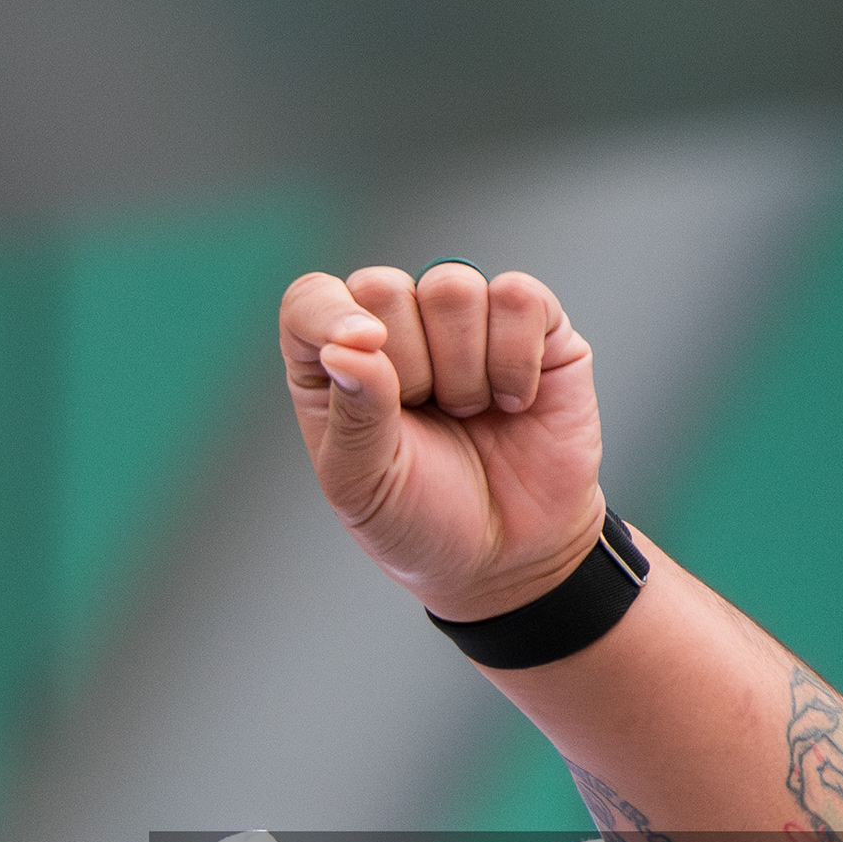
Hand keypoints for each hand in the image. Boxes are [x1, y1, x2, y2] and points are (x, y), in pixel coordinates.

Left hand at [278, 263, 607, 619]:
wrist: (508, 554)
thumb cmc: (421, 518)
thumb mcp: (365, 483)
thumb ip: (354, 414)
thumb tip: (347, 345)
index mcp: (334, 363)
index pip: (311, 300)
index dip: (329, 313)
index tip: (363, 348)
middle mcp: (394, 329)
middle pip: (381, 287)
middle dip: (406, 365)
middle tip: (426, 417)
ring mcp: (463, 321)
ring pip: (451, 286)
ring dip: (461, 368)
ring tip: (468, 412)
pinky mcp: (532, 324)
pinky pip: (518, 297)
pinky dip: (514, 359)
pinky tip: (512, 401)